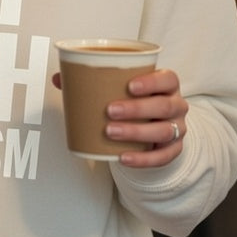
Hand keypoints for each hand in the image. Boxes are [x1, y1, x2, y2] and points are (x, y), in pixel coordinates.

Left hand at [51, 67, 188, 167]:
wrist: (152, 124)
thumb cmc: (135, 100)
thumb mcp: (119, 88)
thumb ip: (91, 80)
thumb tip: (59, 78)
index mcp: (166, 84)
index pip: (168, 79)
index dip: (152, 81)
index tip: (129, 85)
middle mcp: (176, 105)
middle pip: (164, 106)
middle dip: (136, 109)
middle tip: (110, 111)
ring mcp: (177, 128)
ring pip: (164, 131)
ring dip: (136, 132)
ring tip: (111, 132)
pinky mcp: (173, 149)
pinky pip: (162, 156)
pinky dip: (142, 159)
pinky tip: (123, 157)